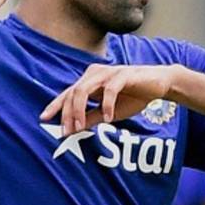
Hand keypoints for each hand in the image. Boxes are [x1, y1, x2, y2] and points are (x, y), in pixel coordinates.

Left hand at [40, 63, 179, 135]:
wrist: (160, 84)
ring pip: (84, 89)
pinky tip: (108, 118)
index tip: (44, 119)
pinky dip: (107, 105)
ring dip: (80, 109)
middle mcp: (95, 74)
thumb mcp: (108, 112)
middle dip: (67, 113)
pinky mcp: (124, 75)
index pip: (67, 93)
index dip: (55, 106)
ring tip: (80, 126)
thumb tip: (73, 129)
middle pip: (72, 92)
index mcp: (89, 81)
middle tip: (67, 132)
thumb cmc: (132, 97)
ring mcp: (109, 72)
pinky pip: (110, 90)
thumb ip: (91, 118)